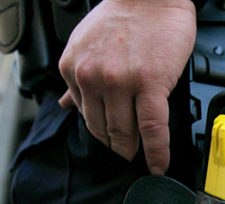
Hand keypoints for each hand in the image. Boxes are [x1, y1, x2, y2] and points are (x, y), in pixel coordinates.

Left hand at [58, 0, 196, 173]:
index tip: (111, 144)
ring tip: (141, 158)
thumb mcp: (86, 46)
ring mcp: (120, 82)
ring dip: (133, 150)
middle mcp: (93, 77)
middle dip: (117, 147)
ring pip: (126, 133)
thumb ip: (75, 80)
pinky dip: (157, 152)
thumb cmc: (125, 18)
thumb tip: (66, 105)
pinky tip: (158, 164)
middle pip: (105, 130)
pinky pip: (153, 129)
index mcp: (74, 69)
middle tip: (127, 155)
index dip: (102, 136)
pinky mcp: (150, 84)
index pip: (87, 118)